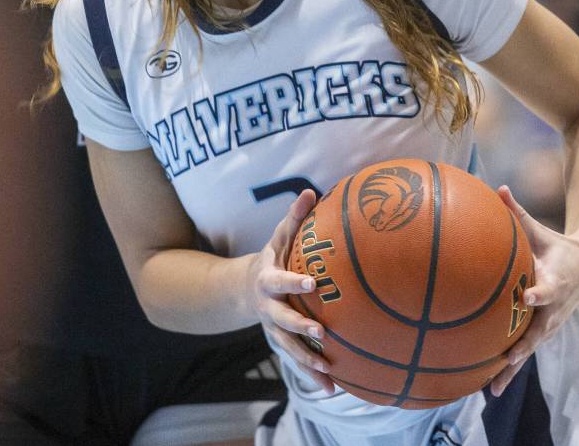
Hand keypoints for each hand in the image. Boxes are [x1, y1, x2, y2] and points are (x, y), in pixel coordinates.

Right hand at [245, 189, 333, 393]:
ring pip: (289, 348)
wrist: (245, 289)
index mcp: (267, 280)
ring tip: (329, 375)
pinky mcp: (282, 342)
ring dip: (308, 362)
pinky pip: (297, 360)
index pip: (280, 281)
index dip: (293, 282)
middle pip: (283, 321)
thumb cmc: (272, 257)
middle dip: (301, 329)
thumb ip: (294, 217)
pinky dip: (313, 374)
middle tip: (322, 335)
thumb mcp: (279, 237)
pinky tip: (334, 388)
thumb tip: (310, 191)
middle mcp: (268, 308)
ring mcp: (273, 329)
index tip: (312, 283)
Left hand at [490, 186, 578, 394]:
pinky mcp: (542, 333)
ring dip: (513, 369)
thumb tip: (497, 187)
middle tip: (508, 359)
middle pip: (538, 331)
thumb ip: (517, 212)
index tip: (528, 297)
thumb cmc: (557, 246)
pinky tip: (489, 387)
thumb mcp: (541, 230)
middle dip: (523, 346)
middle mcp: (553, 309)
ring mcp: (549, 324)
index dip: (538, 293)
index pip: (547, 289)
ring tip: (492, 389)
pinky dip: (510, 370)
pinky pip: (524, 353)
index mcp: (554, 282)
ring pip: (529, 350)